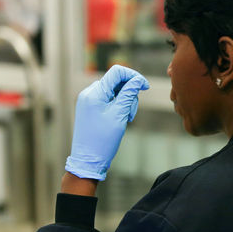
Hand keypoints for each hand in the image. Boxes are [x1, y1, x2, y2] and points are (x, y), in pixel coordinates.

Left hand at [65, 65, 149, 180]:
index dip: (133, 76)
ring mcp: (88, 100)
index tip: (145, 87)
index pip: (117, 72)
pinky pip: (106, 99)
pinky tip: (119, 119)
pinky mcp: (89, 108)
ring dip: (124, 101)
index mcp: (95, 93)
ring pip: (112, 91)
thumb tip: (138, 81)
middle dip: (129, 94)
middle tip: (131, 113)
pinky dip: (116, 106)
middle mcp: (89, 93)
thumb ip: (129, 94)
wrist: (88, 159)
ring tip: (125, 119)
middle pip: (116, 82)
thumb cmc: (103, 139)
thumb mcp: (120, 115)